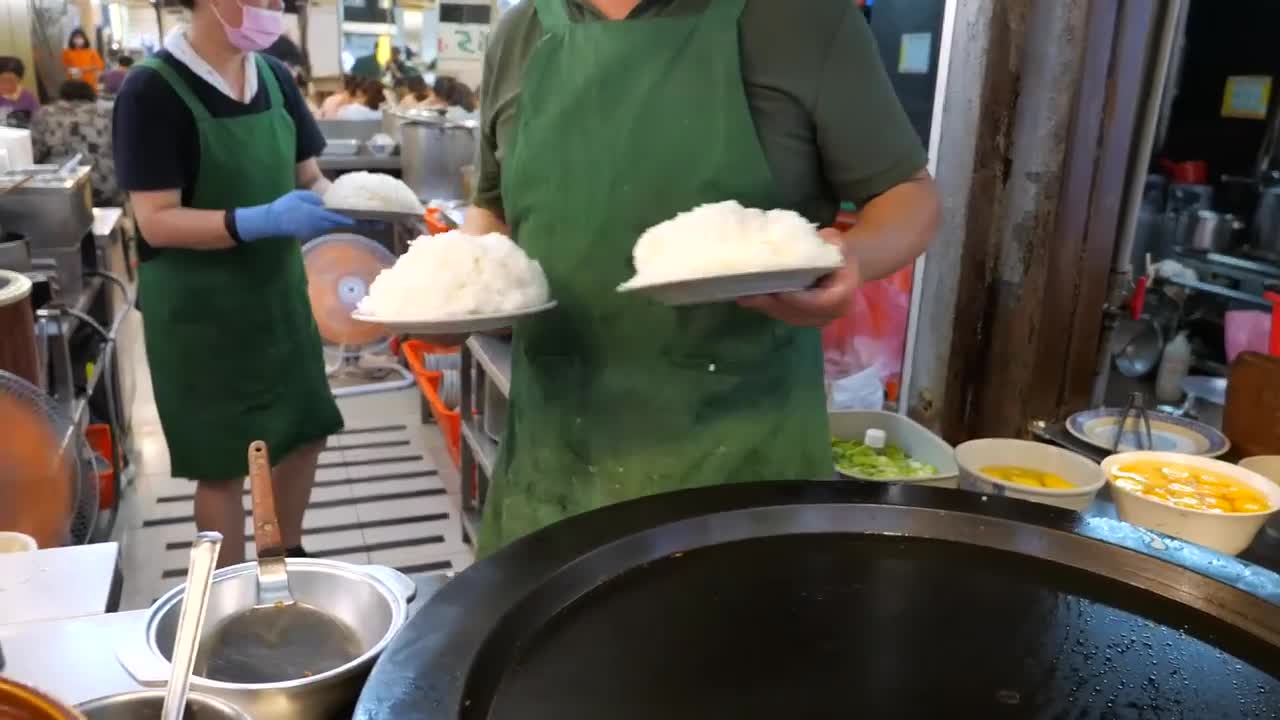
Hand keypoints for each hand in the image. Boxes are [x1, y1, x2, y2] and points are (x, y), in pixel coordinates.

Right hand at [234, 190, 353, 242]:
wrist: (272, 221)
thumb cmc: (285, 205)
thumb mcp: (299, 195)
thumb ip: (313, 198)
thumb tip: (324, 203)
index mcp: (315, 214)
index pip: (335, 218)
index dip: (346, 220)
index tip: (355, 220)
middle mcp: (316, 224)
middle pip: (333, 224)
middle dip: (342, 222)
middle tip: (352, 220)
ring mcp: (311, 231)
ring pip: (326, 227)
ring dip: (333, 224)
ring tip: (342, 220)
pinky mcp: (307, 234)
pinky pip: (319, 229)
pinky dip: (324, 226)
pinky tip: (325, 223)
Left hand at [737, 228, 860, 326]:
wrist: (845, 266)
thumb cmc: (839, 252)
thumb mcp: (837, 243)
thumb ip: (825, 244)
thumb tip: (801, 240)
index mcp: (842, 296)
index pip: (818, 303)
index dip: (797, 300)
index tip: (778, 293)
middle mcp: (829, 314)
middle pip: (798, 313)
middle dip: (773, 304)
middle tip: (749, 294)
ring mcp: (815, 319)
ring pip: (787, 316)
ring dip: (765, 307)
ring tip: (744, 296)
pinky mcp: (802, 318)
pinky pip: (783, 314)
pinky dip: (766, 306)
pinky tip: (748, 297)